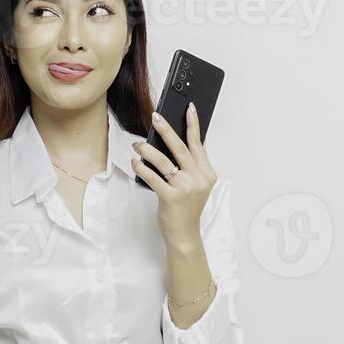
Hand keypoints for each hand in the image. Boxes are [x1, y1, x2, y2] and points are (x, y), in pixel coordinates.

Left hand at [131, 103, 216, 243]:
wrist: (184, 234)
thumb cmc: (187, 209)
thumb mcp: (198, 186)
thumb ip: (196, 165)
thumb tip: (194, 141)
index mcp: (207, 174)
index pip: (199, 144)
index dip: (193, 125)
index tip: (189, 109)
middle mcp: (198, 179)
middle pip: (180, 148)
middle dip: (166, 130)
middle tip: (155, 117)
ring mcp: (185, 188)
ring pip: (164, 161)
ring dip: (147, 150)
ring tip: (137, 145)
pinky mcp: (171, 197)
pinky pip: (153, 177)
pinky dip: (142, 168)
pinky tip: (135, 163)